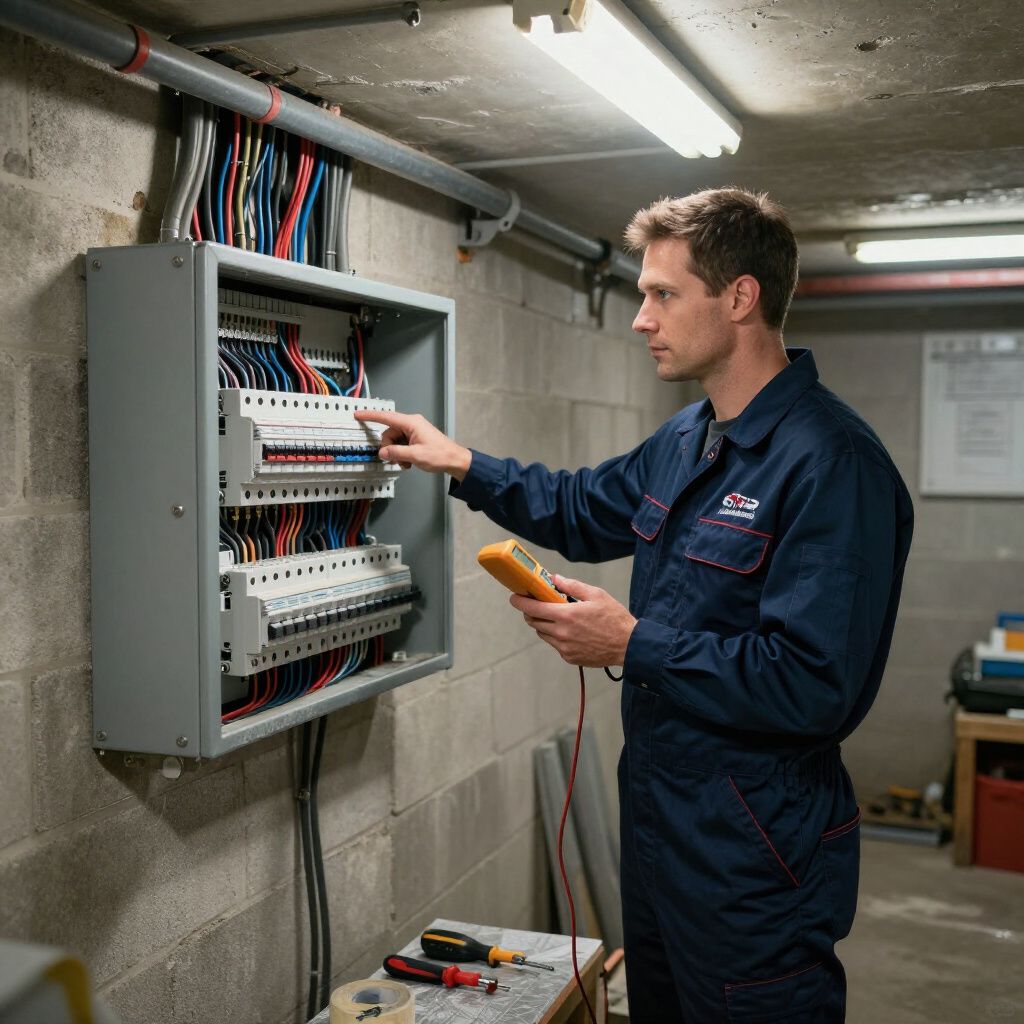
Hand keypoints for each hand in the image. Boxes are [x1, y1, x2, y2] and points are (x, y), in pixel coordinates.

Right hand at [353, 409, 471, 479]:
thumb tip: (382, 453)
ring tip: (406, 463)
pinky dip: (402, 454)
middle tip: (396, 460)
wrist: (455, 460)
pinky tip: (408, 462)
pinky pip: (401, 444)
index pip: (386, 417)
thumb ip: (396, 453)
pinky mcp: (416, 438)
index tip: (358, 415)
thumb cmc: (439, 455)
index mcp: (411, 423)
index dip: (370, 416)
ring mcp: (414, 431)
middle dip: (389, 448)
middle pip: (389, 433)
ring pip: (394, 441)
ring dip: (396, 454)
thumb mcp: (415, 455)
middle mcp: (411, 424)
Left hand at [510, 575, 636, 668]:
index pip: (532, 609)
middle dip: (531, 612)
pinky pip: (555, 644)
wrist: (629, 646)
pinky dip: (556, 636)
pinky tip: (571, 631)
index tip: (514, 597)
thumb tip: (555, 579)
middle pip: (533, 622)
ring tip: (558, 618)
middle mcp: (562, 633)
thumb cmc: (614, 618)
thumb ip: (572, 586)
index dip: (520, 602)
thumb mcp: (596, 595)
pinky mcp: (569, 658)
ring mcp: (564, 647)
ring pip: (543, 634)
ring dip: (544, 624)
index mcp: (566, 615)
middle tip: (537, 605)